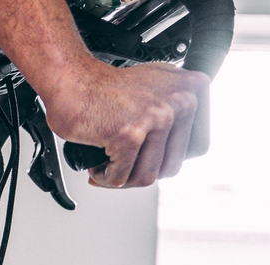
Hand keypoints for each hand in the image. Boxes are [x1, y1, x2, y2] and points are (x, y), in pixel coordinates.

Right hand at [39, 59, 209, 188]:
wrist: (71, 81)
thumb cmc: (107, 88)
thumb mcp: (158, 89)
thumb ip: (178, 111)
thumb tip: (183, 144)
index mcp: (194, 88)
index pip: (198, 147)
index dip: (169, 159)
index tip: (150, 157)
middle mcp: (182, 100)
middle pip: (172, 166)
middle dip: (142, 172)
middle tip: (123, 165)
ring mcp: (157, 117)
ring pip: (147, 176)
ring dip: (123, 179)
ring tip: (109, 165)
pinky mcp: (130, 134)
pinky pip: (121, 178)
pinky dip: (105, 178)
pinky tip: (97, 165)